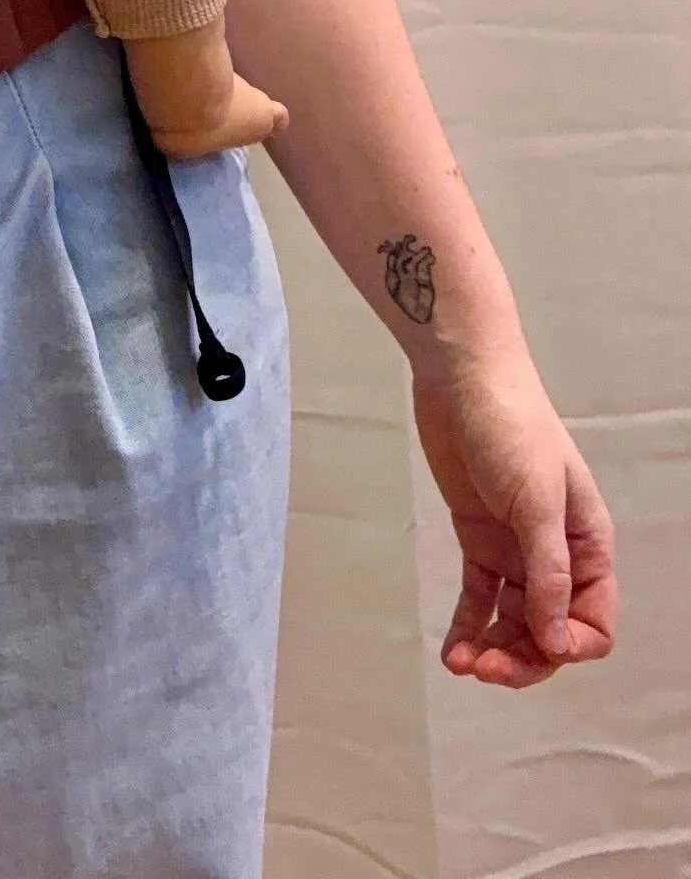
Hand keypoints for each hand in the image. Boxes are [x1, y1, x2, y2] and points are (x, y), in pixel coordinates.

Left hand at [412, 353, 615, 686]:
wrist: (461, 377)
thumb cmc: (511, 427)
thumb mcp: (537, 500)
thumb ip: (548, 572)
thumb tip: (554, 640)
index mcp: (587, 544)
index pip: (594, 620)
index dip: (570, 644)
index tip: (538, 646)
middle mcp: (556, 554)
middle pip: (550, 629)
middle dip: (524, 658)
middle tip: (485, 669)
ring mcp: (516, 548)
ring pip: (514, 621)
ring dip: (493, 649)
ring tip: (462, 664)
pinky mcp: (479, 539)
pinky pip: (479, 598)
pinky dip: (468, 626)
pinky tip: (452, 651)